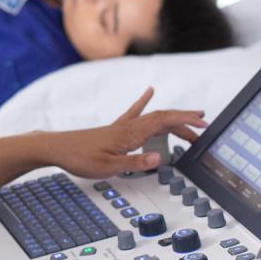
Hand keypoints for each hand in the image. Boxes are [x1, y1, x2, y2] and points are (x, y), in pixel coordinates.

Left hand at [37, 88, 205, 177]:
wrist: (57, 148)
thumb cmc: (80, 158)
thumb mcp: (109, 167)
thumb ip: (135, 163)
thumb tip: (160, 159)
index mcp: (130, 133)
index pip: (164, 121)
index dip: (185, 121)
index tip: (203, 124)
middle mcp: (128, 126)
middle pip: (163, 119)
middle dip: (185, 121)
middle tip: (203, 128)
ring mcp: (121, 126)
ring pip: (153, 118)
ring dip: (172, 119)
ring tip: (190, 122)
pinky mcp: (115, 129)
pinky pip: (135, 113)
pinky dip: (144, 102)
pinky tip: (149, 91)